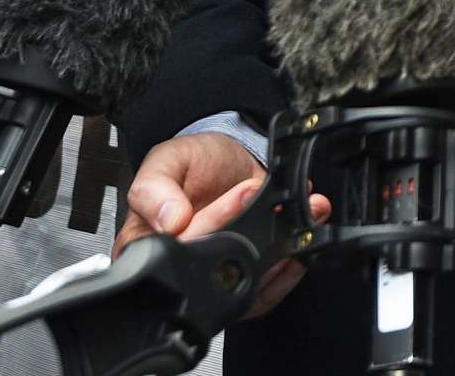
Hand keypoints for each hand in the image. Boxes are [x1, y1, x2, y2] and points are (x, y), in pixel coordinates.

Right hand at [118, 133, 327, 319]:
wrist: (231, 162)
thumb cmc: (193, 164)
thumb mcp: (166, 161)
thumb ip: (156, 189)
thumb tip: (169, 221)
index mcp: (149, 246)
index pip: (178, 251)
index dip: (214, 224)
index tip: (243, 194)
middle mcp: (182, 269)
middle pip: (216, 269)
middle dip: (251, 231)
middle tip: (270, 196)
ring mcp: (216, 278)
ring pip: (246, 286)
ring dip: (281, 250)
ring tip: (304, 211)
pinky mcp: (244, 283)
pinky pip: (267, 293)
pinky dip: (291, 266)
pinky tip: (302, 238)